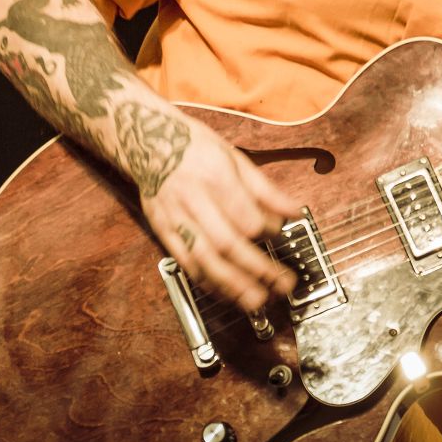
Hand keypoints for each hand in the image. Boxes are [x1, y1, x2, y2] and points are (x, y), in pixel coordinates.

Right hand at [142, 116, 301, 312]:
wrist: (146, 141)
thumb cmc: (195, 146)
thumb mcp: (234, 156)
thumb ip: (265, 188)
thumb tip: (294, 211)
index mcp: (216, 177)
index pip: (246, 216)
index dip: (268, 232)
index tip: (281, 234)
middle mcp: (194, 200)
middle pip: (227, 244)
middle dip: (257, 269)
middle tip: (282, 285)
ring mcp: (175, 219)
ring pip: (205, 260)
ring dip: (233, 285)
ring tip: (256, 301)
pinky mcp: (163, 231)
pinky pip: (186, 263)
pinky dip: (206, 282)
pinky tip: (225, 293)